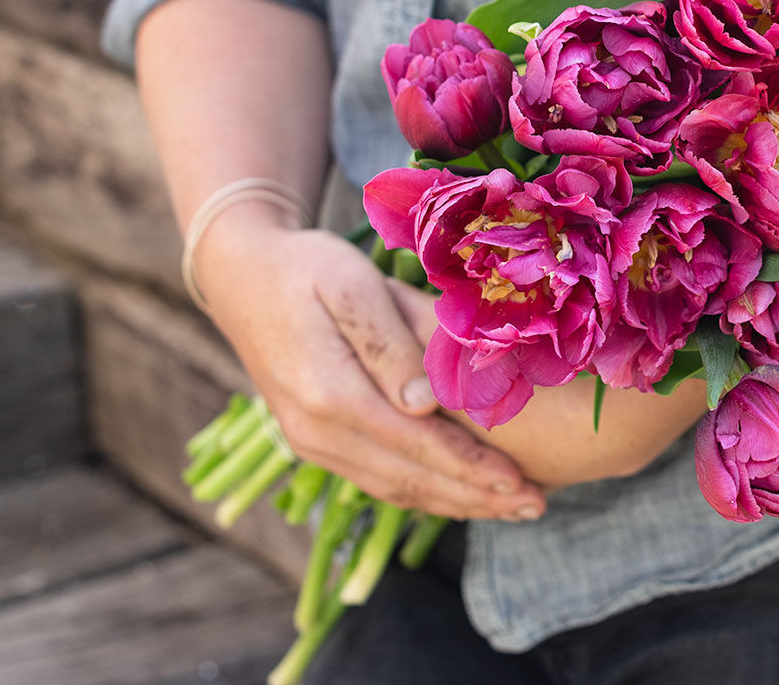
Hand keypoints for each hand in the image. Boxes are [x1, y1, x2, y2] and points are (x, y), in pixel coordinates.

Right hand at [194, 204, 545, 520]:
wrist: (243, 278)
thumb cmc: (307, 269)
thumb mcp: (352, 287)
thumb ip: (390, 345)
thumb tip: (426, 405)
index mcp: (331, 393)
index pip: (417, 444)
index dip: (472, 468)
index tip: (522, 482)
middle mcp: (316, 432)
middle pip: (410, 479)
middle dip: (476, 498)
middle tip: (535, 506)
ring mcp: (311, 442)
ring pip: (394, 489)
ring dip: (455, 504)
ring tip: (511, 508)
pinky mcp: (314, 442)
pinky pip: (376, 479)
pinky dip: (423, 493)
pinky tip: (460, 495)